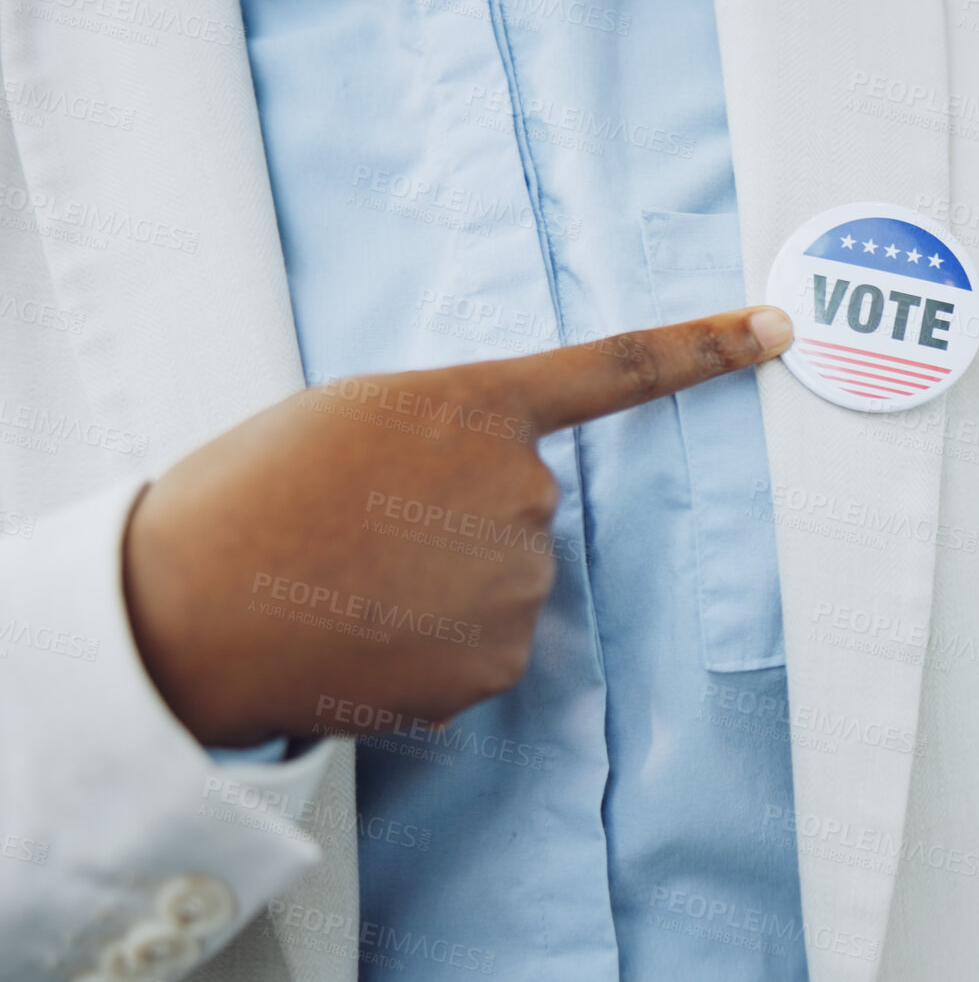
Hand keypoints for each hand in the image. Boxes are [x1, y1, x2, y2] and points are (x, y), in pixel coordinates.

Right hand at [123, 307, 793, 746]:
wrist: (186, 605)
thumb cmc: (252, 492)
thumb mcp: (353, 417)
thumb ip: (445, 435)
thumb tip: (488, 489)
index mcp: (479, 408)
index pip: (616, 370)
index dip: (705, 347)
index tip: (778, 328)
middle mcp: (523, 492)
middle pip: (523, 511)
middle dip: (460, 524)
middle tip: (364, 533)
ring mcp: (517, 584)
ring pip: (505, 586)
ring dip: (447, 591)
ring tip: (354, 587)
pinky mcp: (497, 665)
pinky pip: (483, 651)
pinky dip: (435, 652)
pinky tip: (367, 639)